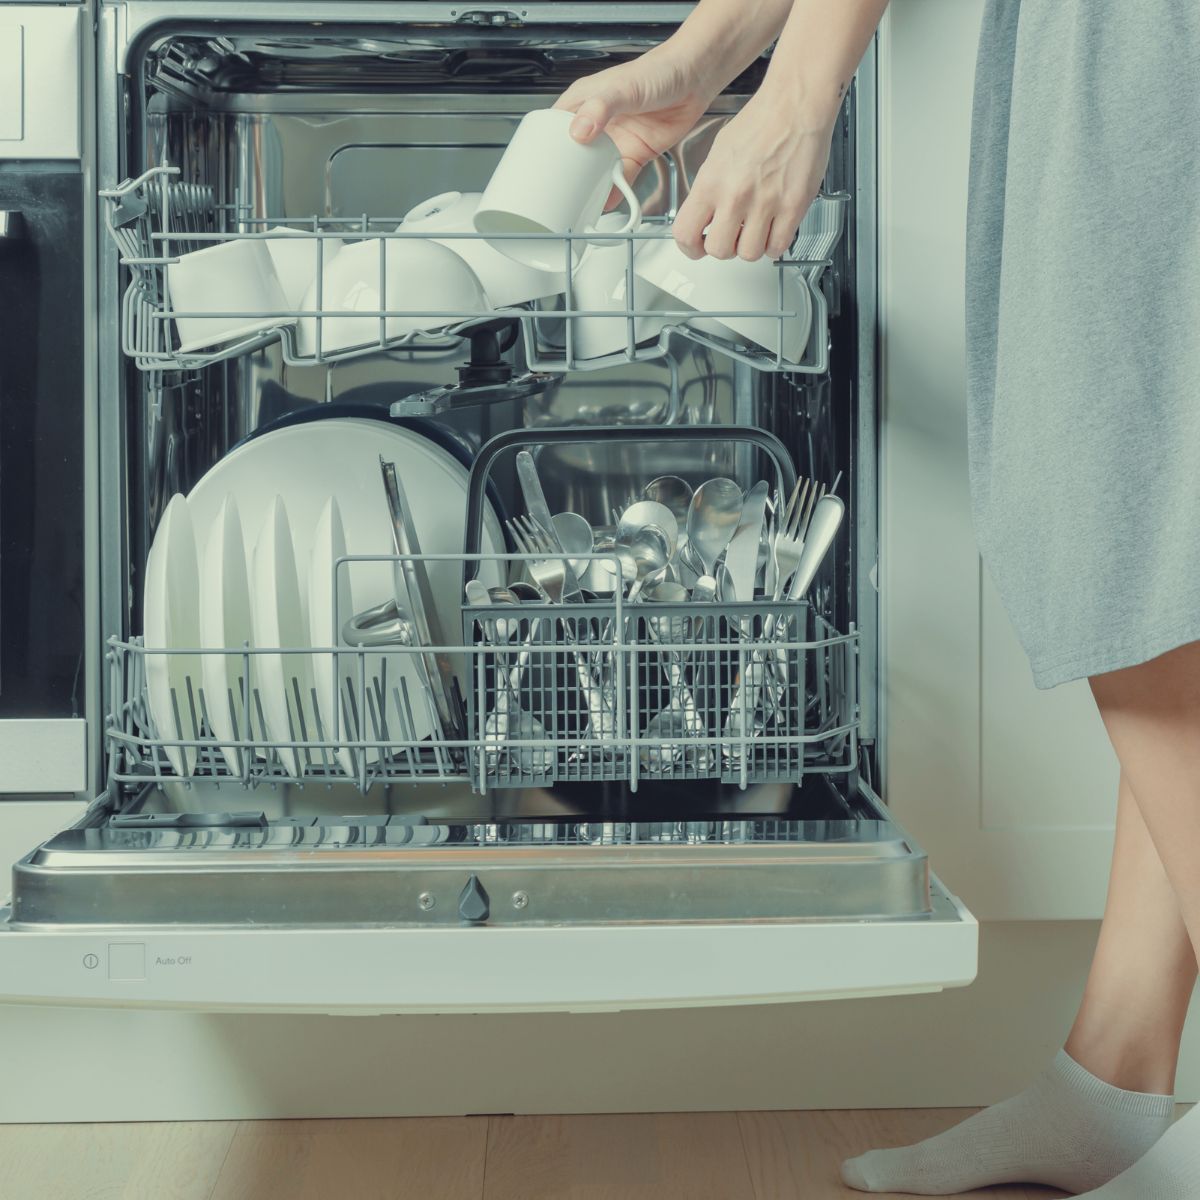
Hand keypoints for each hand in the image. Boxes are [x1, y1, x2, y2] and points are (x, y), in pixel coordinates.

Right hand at [554, 49, 714, 191]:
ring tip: (580, 202)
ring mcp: (616, 139)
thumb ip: (599, 108)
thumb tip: (579, 132)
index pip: (555, 128)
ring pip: (595, 169)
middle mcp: (598, 122)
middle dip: (567, 174)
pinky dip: (613, 191)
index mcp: (584, 101)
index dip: (546, 148)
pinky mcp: (635, 152)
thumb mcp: (623, 87)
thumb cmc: (659, 70)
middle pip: (574, 154)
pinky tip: (607, 200)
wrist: (695, 78)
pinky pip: (619, 177)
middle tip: (560, 192)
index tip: (540, 169)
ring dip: (589, 185)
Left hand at [673, 90, 835, 260]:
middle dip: (723, 247)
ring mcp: (765, 203)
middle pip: (719, 251)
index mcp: (711, 182)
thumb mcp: (717, 153)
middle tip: (730, 236)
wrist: (795, 105)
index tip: (696, 247)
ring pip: (749, 254)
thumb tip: (704, 215)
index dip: (690, 247)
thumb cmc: (760, 122)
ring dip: (750, 247)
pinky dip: (774, 244)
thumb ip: (709, 188)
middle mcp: (736, 196)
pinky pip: (778, 247)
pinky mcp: (792, 207)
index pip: (686, 234)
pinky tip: (773, 230)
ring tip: (754, 230)